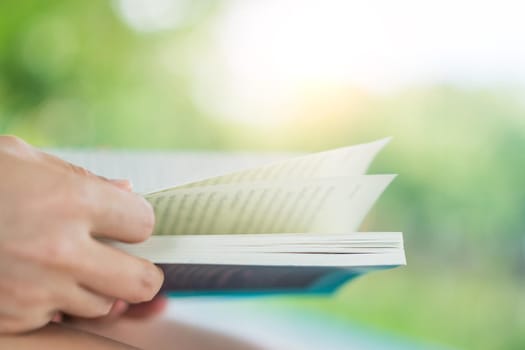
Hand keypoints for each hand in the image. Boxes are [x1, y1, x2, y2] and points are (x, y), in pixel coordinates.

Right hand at [0, 136, 163, 333]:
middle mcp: (60, 251)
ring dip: (99, 289)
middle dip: (143, 272)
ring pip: (105, 306)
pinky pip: (61, 320)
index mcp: (69, 201)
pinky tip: (36, 280)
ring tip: (71, 267)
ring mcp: (36, 292)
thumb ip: (79, 178)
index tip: (125, 220)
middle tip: (127, 260)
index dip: (137, 220)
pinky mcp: (12, 320)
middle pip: (143, 282)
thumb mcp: (20, 159)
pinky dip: (59, 304)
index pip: (144, 222)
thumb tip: (125, 192)